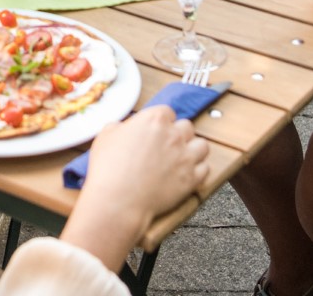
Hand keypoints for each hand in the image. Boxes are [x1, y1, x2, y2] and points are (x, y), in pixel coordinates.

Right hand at [61, 105, 210, 270]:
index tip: (154, 131)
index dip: (160, 122)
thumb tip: (124, 129)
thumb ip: (120, 127)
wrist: (118, 200)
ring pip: (202, 145)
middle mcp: (174, 134)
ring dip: (193, 150)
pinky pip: (206, 168)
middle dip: (178, 134)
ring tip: (181, 158)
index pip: (167, 112)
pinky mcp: (192, 179)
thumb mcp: (106, 136)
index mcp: (154, 119)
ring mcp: (186, 157)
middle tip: (167, 146)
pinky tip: (186, 174)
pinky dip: (198, 171)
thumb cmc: (109, 168)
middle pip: (187, 126)